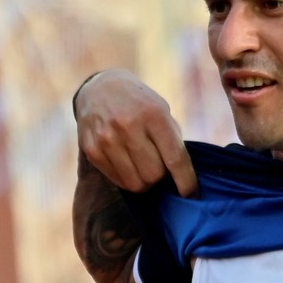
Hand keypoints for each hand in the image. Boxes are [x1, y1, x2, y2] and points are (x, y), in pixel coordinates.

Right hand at [74, 69, 197, 195]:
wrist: (100, 88)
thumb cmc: (140, 104)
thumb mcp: (162, 110)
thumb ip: (172, 139)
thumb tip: (182, 175)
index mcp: (153, 115)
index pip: (175, 158)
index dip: (186, 181)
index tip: (191, 194)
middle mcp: (128, 126)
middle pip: (154, 175)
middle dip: (162, 177)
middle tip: (160, 167)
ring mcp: (107, 139)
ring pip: (136, 183)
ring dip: (145, 181)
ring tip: (144, 167)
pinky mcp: (92, 150)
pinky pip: (118, 180)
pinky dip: (128, 179)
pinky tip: (128, 164)